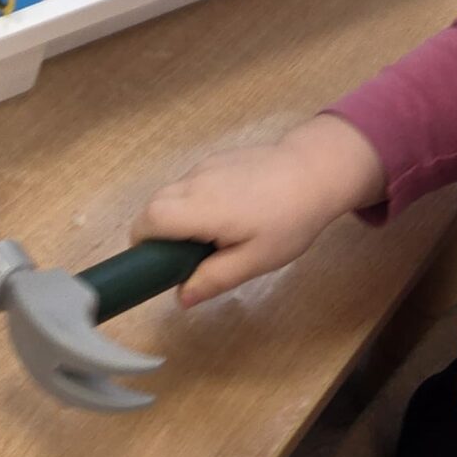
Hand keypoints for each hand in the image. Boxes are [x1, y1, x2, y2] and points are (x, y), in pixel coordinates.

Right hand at [134, 114, 386, 303]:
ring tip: (210, 239)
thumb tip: (181, 298)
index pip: (149, 219)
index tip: (155, 263)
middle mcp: (195, 182)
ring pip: (171, 192)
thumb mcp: (255, 260)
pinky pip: (190, 183)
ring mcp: (204, 166)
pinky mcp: (216, 159)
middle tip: (184, 258)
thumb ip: (214, 278)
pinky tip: (227, 215)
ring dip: (175, 216)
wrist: (314, 171)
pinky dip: (192, 201)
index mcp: (201, 209)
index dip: (142, 241)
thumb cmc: (288, 221)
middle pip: (154, 204)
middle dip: (156, 232)